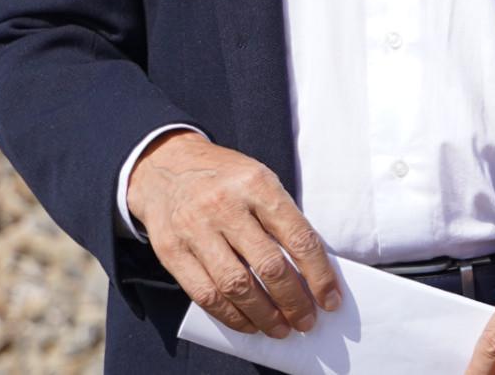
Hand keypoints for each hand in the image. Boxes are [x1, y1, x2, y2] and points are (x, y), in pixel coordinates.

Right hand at [125, 130, 339, 338]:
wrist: (164, 165)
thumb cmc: (224, 178)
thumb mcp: (259, 180)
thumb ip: (282, 217)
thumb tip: (311, 269)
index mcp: (257, 184)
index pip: (298, 236)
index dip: (319, 274)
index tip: (330, 298)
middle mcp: (226, 206)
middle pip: (269, 266)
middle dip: (294, 301)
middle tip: (306, 321)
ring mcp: (195, 229)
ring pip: (237, 286)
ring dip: (264, 315)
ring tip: (280, 328)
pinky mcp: (171, 251)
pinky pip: (205, 294)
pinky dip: (230, 316)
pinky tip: (248, 324)